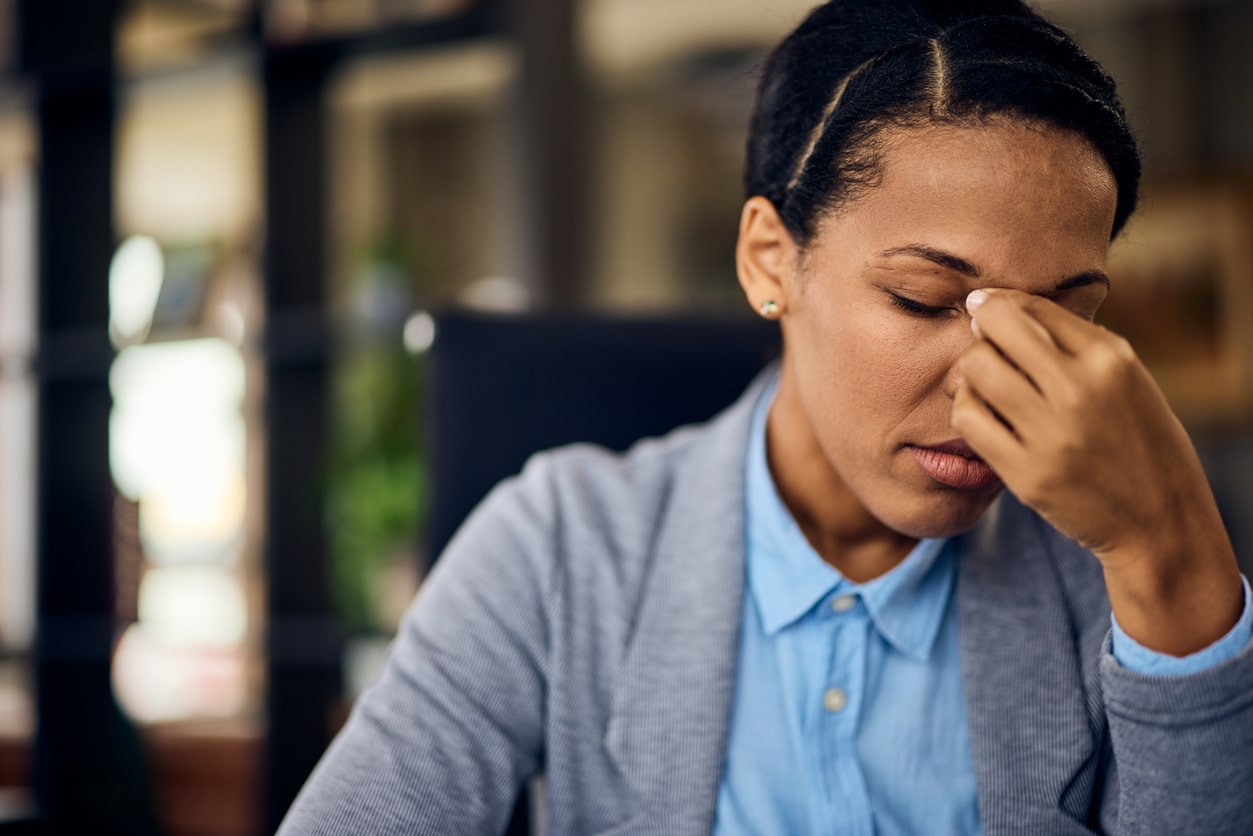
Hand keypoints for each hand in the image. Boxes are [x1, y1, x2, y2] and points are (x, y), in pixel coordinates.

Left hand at [952, 288, 1241, 654]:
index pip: (1030, 307)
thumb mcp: (1123, 377)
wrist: (1159, 520)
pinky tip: (983, 418)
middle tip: (987, 354)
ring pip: (975, 371)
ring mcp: (1052, 433)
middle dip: (980, 338)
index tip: (984, 313)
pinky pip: (968, 419)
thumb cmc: (1135, 439)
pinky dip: (967, 411)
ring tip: (986, 388)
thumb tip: (989, 306)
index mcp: (1110, 358)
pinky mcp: (1027, 472)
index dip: (996, 306)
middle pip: (993, 331)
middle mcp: (1081, 389)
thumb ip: (1069, 340)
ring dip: (970, 375)